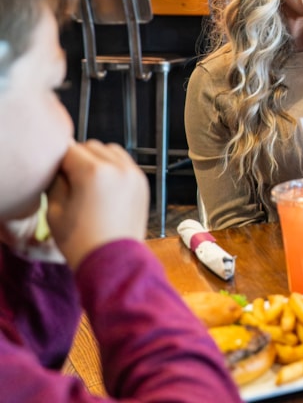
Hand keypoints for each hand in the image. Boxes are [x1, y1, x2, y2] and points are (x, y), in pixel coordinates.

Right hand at [46, 141, 149, 269]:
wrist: (114, 260)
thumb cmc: (80, 240)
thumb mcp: (55, 210)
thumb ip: (56, 181)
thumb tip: (59, 166)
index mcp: (94, 172)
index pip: (69, 150)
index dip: (59, 162)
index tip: (56, 177)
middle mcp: (118, 167)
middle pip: (91, 146)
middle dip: (78, 159)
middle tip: (70, 181)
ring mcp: (134, 174)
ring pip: (110, 150)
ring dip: (97, 160)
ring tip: (89, 183)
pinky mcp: (142, 182)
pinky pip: (124, 163)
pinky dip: (113, 167)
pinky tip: (104, 187)